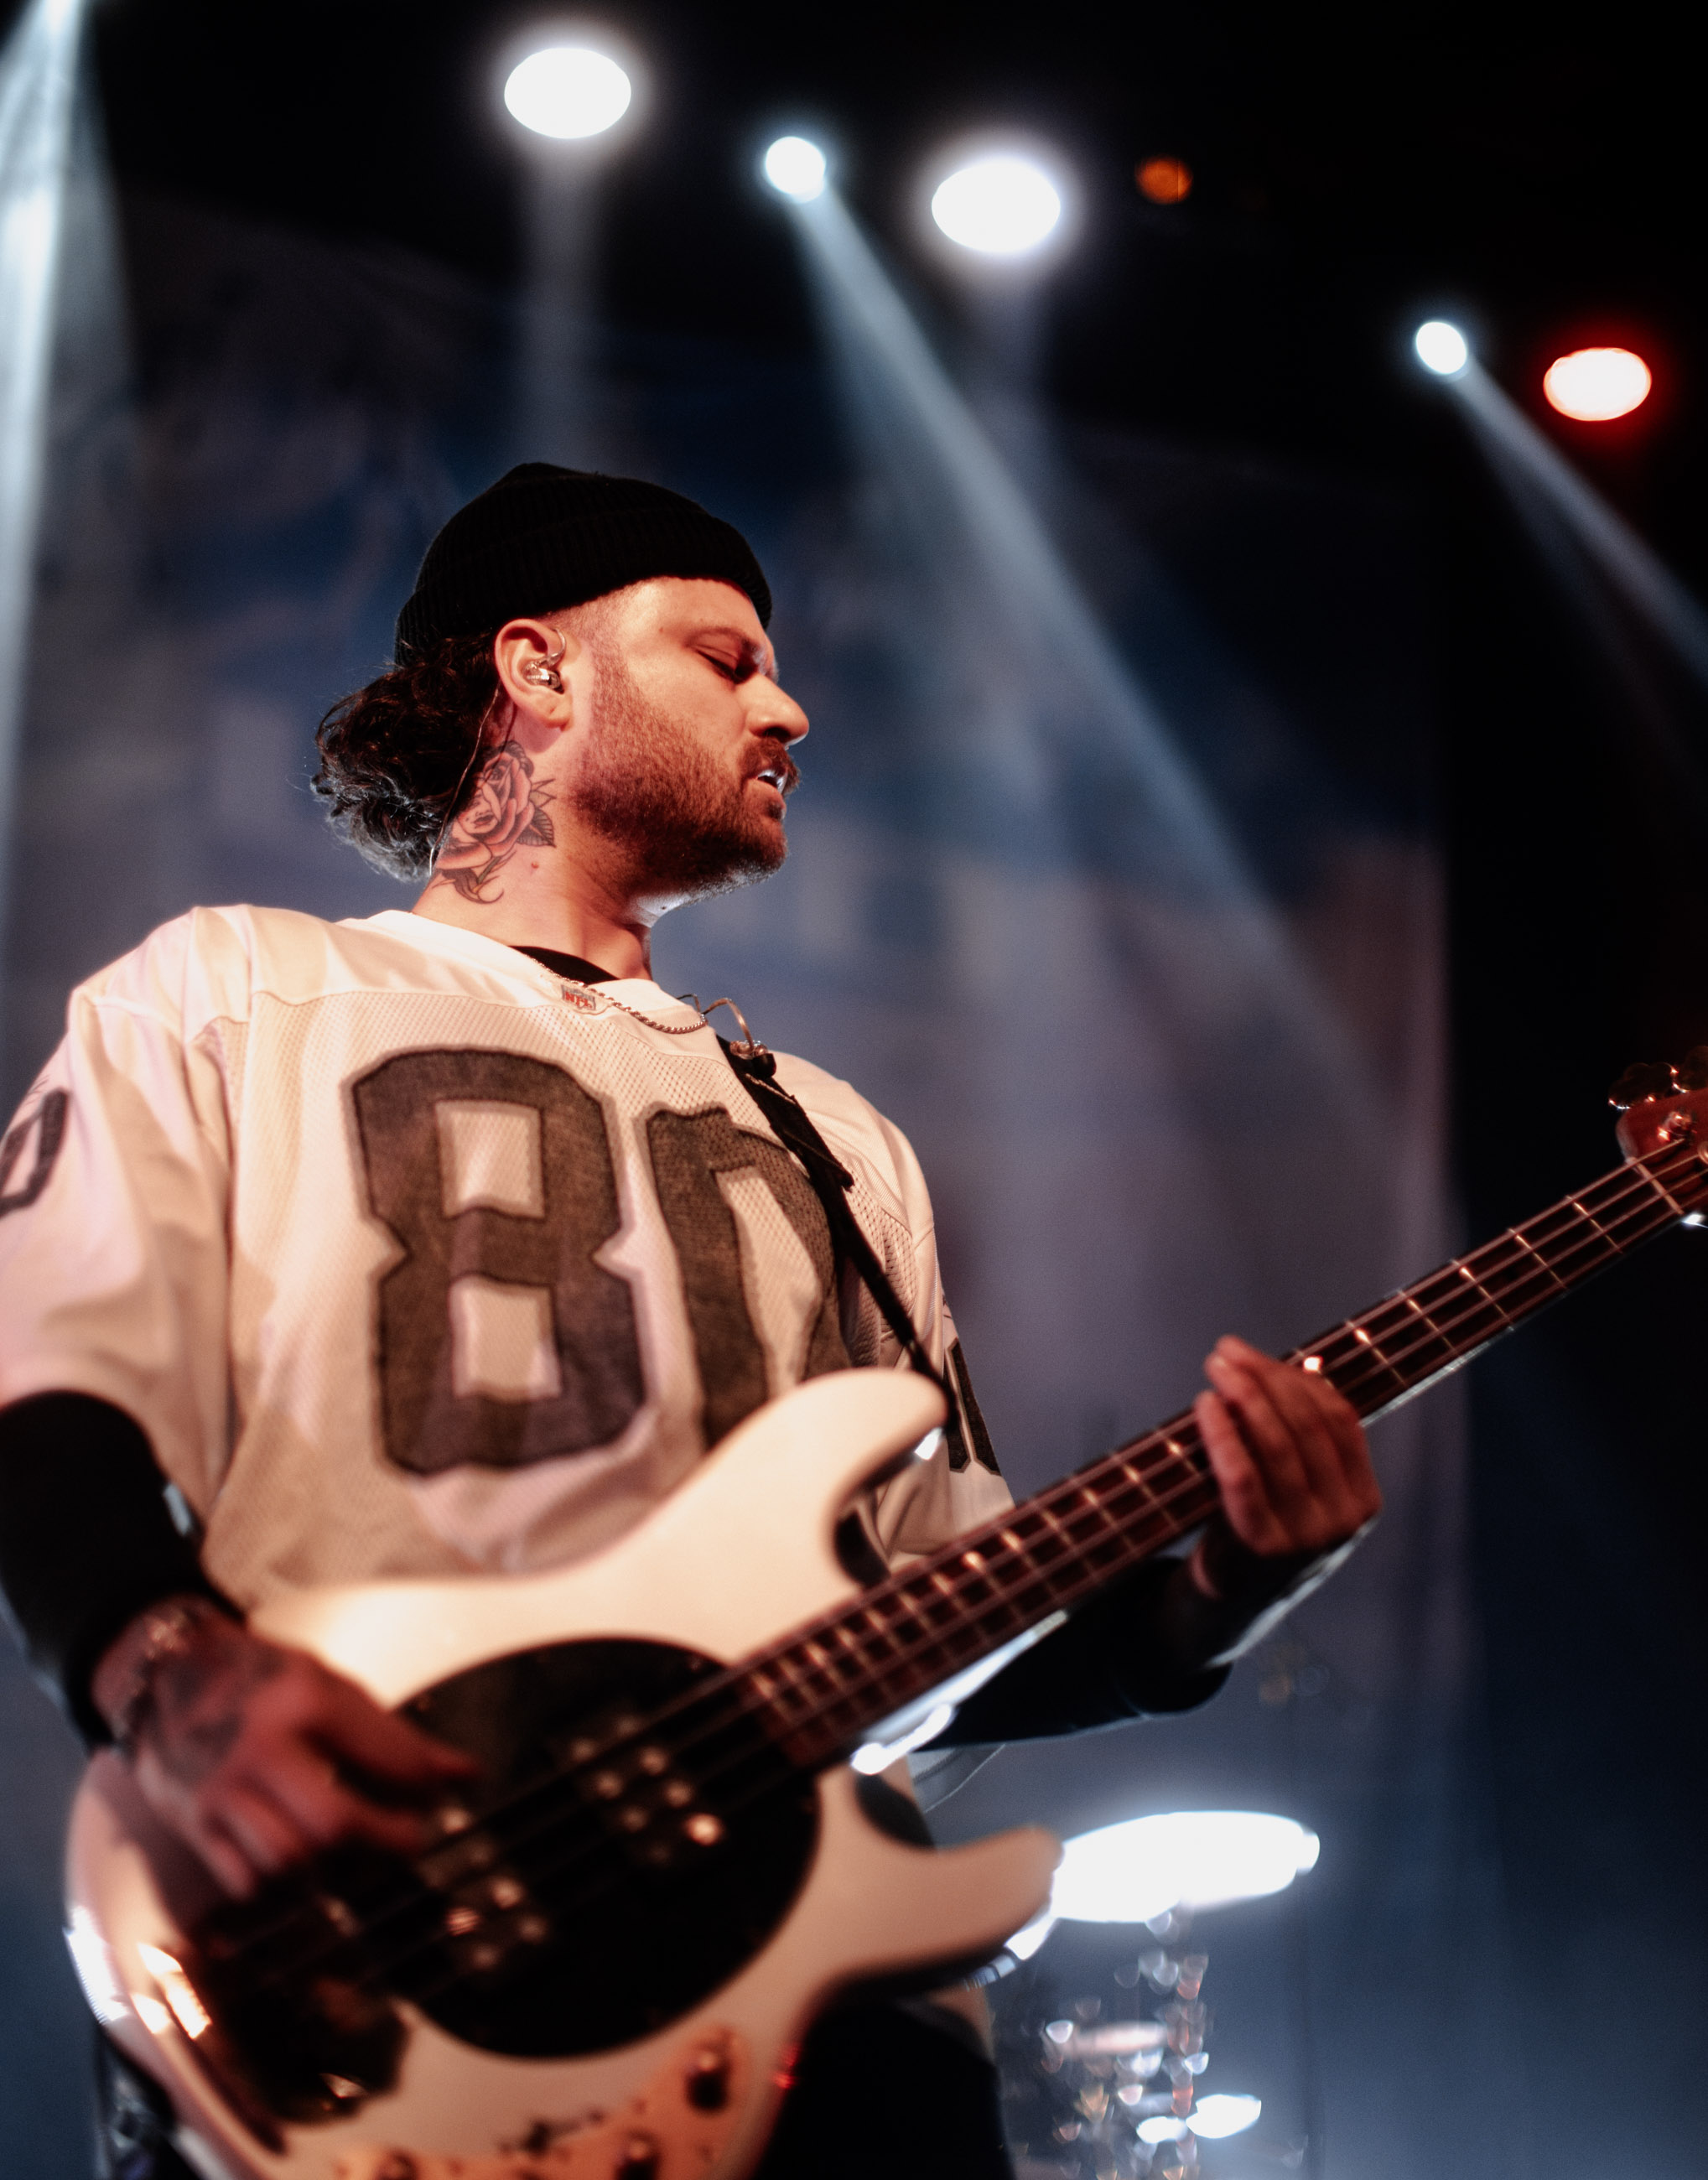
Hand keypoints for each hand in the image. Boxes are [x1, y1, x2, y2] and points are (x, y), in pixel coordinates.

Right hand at [94, 1600, 476, 1897]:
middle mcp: (263, 1750)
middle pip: (333, 1824)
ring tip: (361, 1856)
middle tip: (411, 1840)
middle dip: (385, 1840)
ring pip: (288, 1860)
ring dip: (334, 1869)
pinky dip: (283, 1883)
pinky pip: (245, 1879)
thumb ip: (391, 1734)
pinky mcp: (196, 1824)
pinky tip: (306, 1868)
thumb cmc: (260, 1678)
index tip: (446, 1791)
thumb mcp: (328, 1683)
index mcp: (304, 1702)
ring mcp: (224, 1792)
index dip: (426, 1783)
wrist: (168, 1677)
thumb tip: (464, 1772)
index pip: (385, 1756)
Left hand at [1189, 1335, 1379, 1600]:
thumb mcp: (1298, 1492)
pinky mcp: (1262, 1549)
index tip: (1255, 1354)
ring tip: (1216, 1369)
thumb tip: (1300, 1367)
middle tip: (1226, 1351)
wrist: (1230, 1608)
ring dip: (1244, 1396)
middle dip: (1265, 1378)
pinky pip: (1243, 1478)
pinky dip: (1224, 1435)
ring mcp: (1305, 1538)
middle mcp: (1342, 1520)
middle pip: (1306, 1426)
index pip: (1338, 1419)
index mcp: (1362, 1500)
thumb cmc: (1259, 1532)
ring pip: (1277, 1446)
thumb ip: (1301, 1440)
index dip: (1296, 1378)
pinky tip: (1206, 1407)